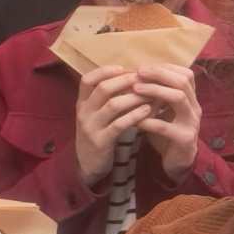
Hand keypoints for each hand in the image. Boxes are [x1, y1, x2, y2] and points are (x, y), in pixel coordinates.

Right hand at [75, 65, 151, 186]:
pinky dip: (135, 116)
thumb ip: (107, 99)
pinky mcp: (101, 141)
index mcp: (82, 103)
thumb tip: (130, 77)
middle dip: (125, 81)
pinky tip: (148, 111)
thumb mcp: (96, 115)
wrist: (88, 165)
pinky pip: (119, 124)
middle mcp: (83, 112)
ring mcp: (91, 127)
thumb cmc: (98, 134)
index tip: (123, 68)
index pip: (87, 79)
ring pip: (113, 105)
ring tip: (151, 93)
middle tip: (144, 78)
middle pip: (103, 89)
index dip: (105, 71)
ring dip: (134, 97)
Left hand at [132, 64, 201, 181]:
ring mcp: (191, 123)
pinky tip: (135, 120)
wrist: (178, 162)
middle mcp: (194, 107)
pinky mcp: (184, 139)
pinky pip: (166, 127)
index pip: (184, 74)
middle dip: (159, 74)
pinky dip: (149, 121)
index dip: (164, 68)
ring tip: (135, 89)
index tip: (142, 67)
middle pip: (182, 81)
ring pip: (178, 98)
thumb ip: (156, 95)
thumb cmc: (167, 133)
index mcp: (191, 99)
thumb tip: (134, 74)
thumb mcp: (163, 110)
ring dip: (155, 91)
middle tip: (138, 72)